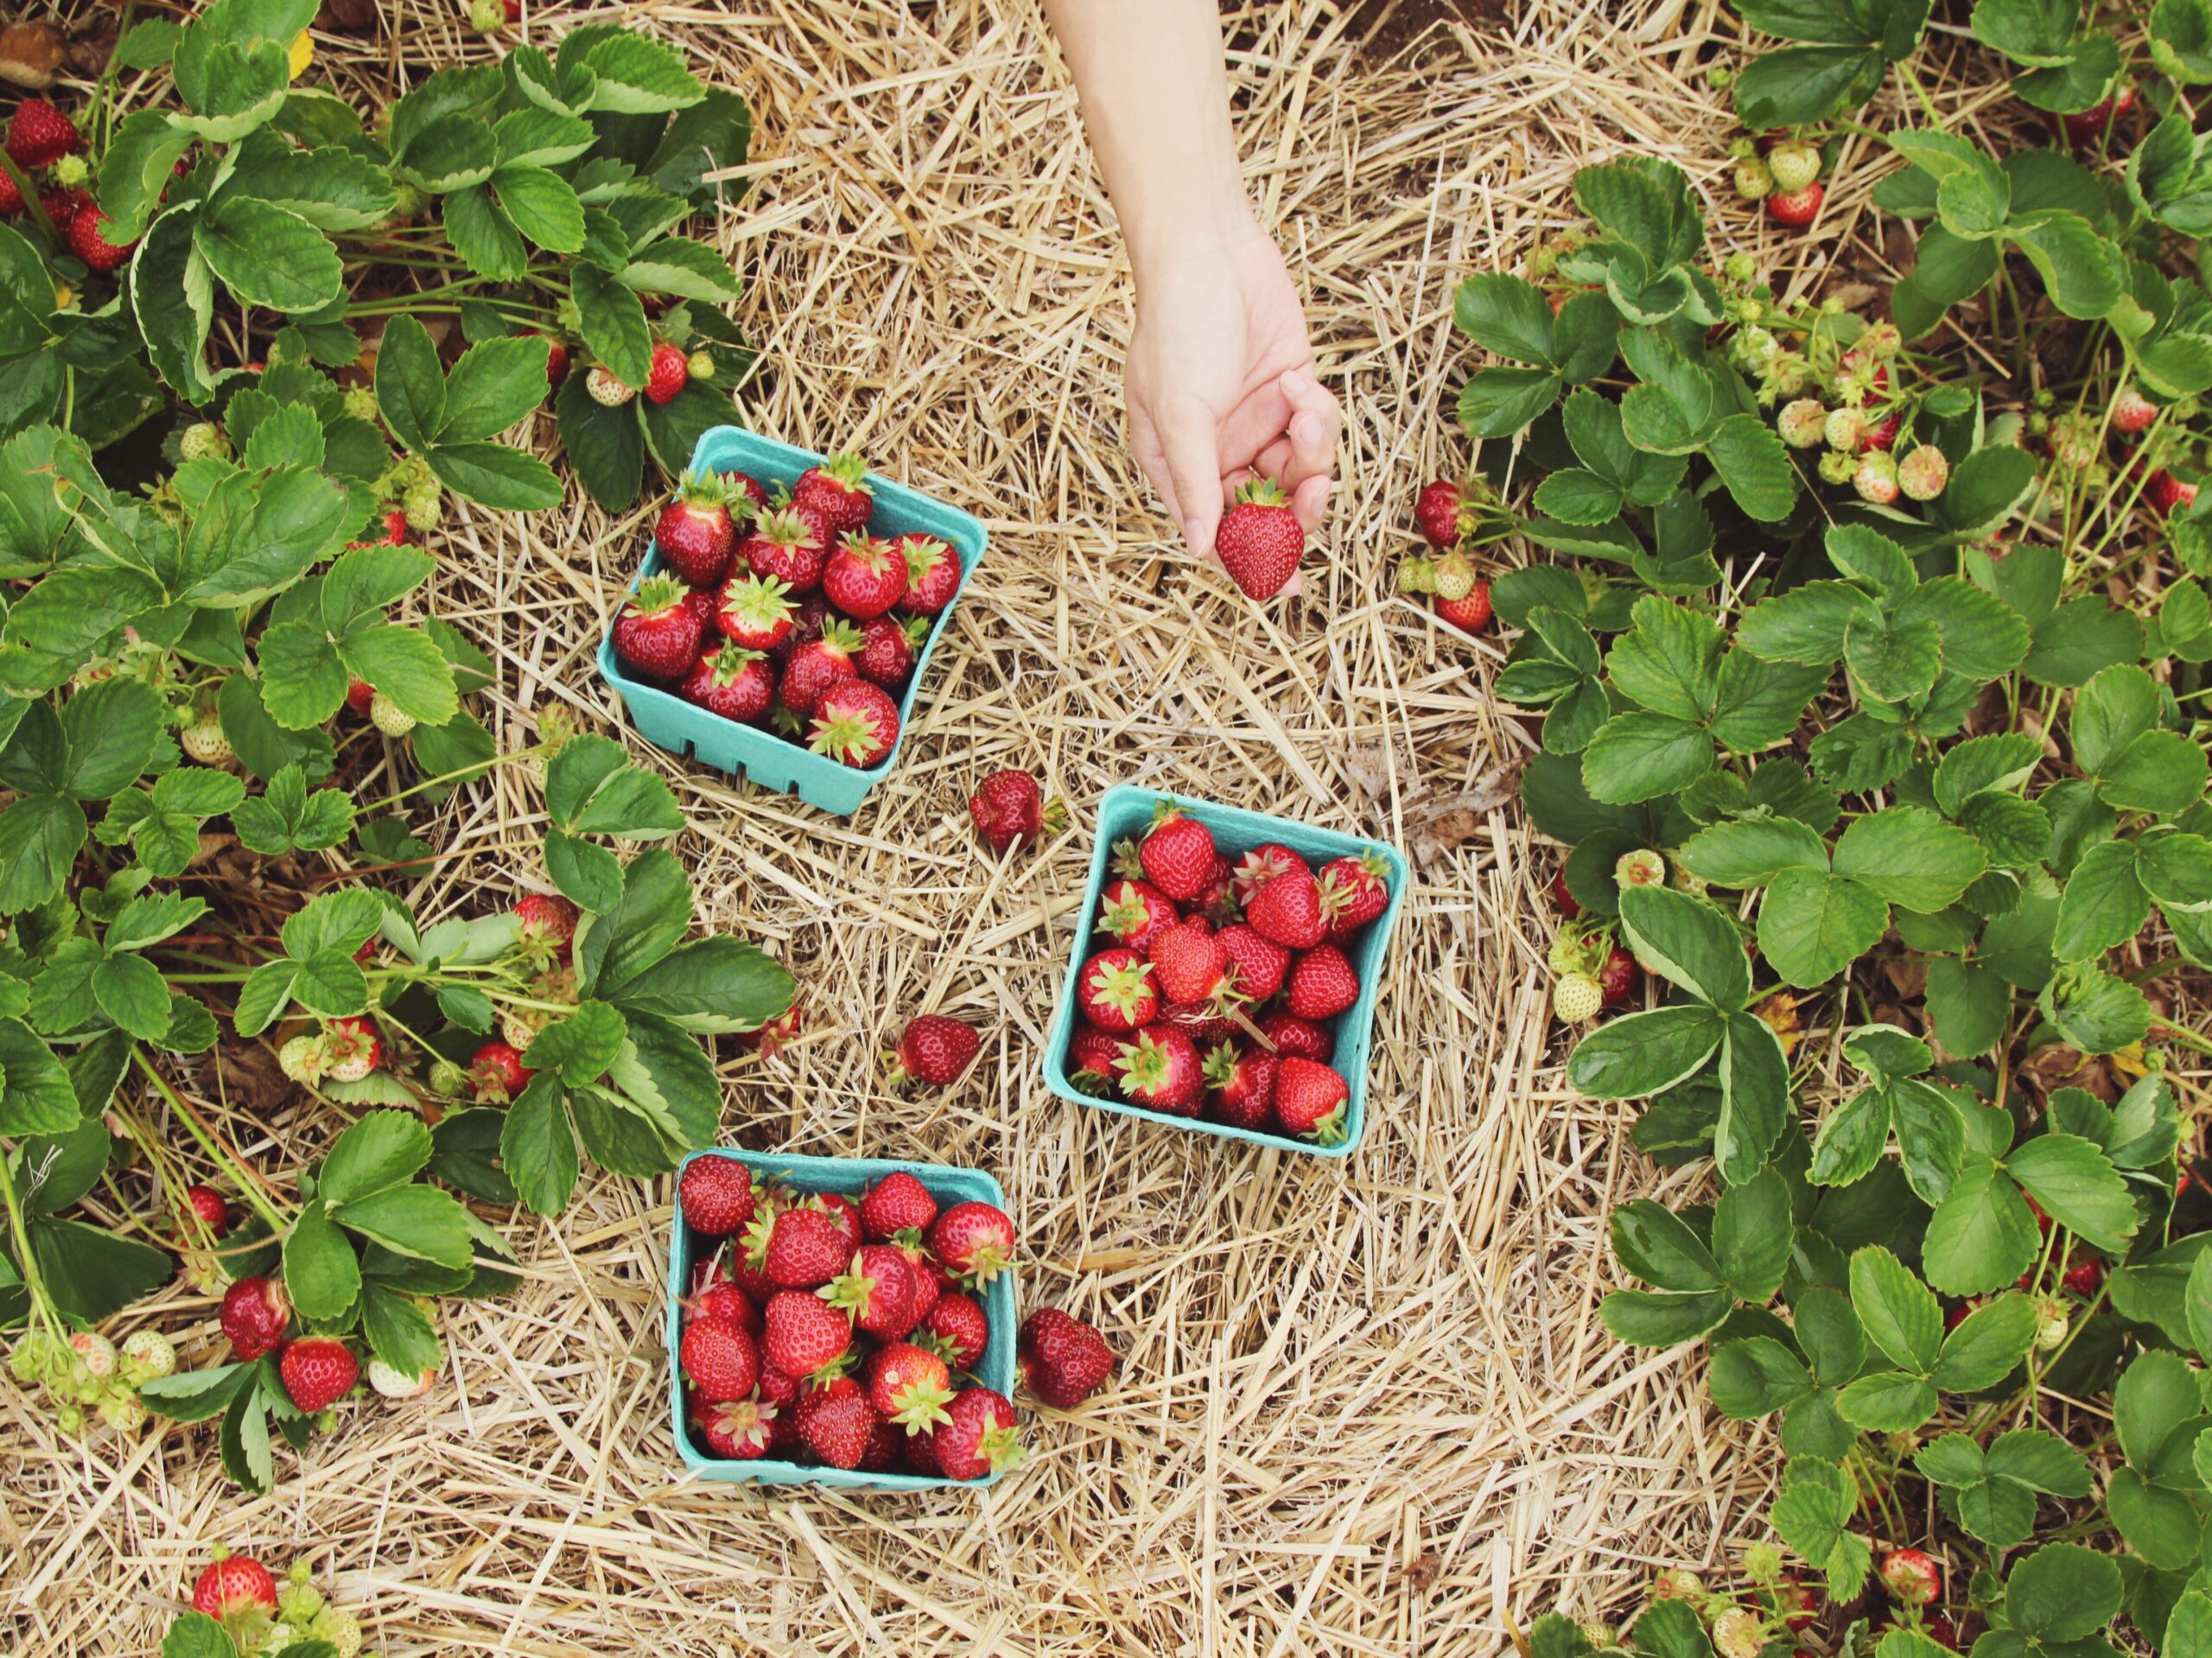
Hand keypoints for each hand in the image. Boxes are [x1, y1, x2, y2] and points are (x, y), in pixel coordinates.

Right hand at [1125, 219, 1340, 562]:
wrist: (1210, 250)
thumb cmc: (1177, 325)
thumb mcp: (1179, 411)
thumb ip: (1195, 483)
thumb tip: (1198, 548)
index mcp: (1180, 466)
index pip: (1218, 531)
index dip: (1251, 562)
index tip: (1284, 585)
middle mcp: (1220, 453)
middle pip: (1269, 512)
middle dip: (1296, 510)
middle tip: (1314, 497)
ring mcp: (1258, 425)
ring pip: (1301, 473)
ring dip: (1312, 450)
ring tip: (1303, 410)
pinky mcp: (1292, 396)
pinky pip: (1318, 430)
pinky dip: (1316, 412)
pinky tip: (1296, 379)